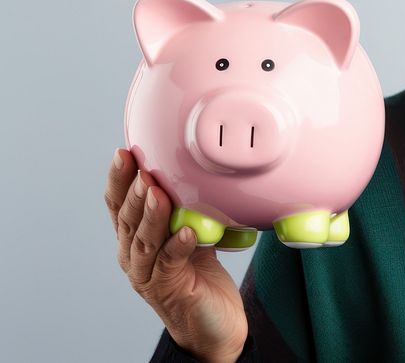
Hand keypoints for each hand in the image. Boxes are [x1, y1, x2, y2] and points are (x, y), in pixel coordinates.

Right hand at [105, 148, 247, 362]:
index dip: (119, 179)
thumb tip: (193, 171)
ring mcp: (148, 275)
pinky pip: (171, 262)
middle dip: (132, 191)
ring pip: (145, 240)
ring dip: (151, 215)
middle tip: (140, 167)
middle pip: (127, 220)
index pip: (119, 205)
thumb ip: (185, 208)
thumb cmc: (200, 276)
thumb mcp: (190, 233)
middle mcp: (133, 256)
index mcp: (134, 239)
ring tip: (157, 193)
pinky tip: (187, 230)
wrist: (214, 324)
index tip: (123, 152)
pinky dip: (178, 244)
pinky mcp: (170, 289)